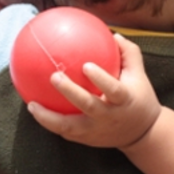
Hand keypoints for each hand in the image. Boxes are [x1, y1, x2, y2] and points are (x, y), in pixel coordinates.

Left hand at [27, 35, 163, 149]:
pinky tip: (35, 110)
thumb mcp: (139, 75)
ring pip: (69, 128)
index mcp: (124, 101)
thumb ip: (128, 53)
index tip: (86, 65)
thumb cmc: (138, 97)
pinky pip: (65, 132)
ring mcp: (96, 131)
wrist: (142, 134)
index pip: (113, 90)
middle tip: (54, 76)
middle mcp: (109, 117)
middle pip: (88, 107)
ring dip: (48, 118)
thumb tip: (113, 34)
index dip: (101, 79)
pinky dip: (49, 123)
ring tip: (31, 105)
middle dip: (70, 93)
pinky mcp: (87, 140)